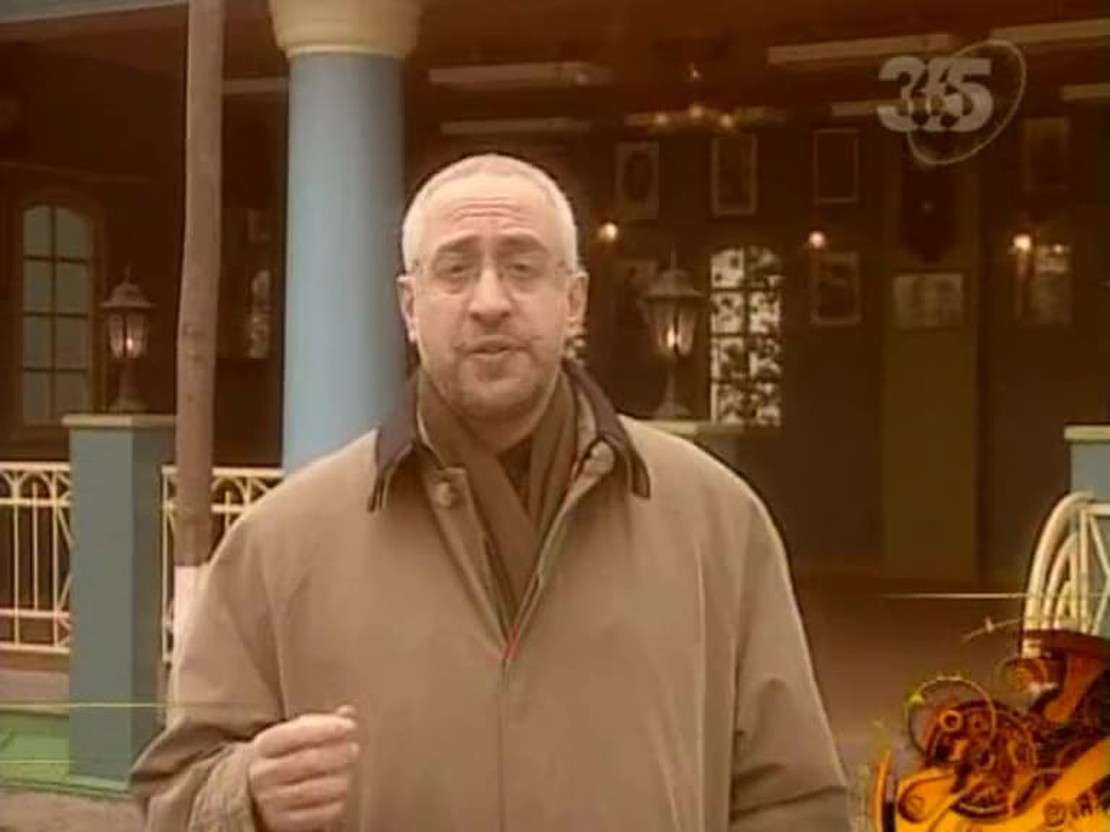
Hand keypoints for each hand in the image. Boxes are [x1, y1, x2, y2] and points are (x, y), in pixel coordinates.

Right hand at [247, 705, 359, 831]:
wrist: (255, 793)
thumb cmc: (285, 757)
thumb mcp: (294, 735)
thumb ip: (320, 724)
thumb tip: (348, 712)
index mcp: (264, 745)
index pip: (296, 734)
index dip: (327, 728)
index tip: (350, 726)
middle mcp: (263, 773)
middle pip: (308, 761)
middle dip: (337, 754)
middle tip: (353, 750)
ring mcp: (271, 800)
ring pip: (314, 789)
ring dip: (339, 778)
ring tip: (348, 771)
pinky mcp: (283, 823)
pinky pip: (318, 815)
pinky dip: (335, 802)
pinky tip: (340, 793)